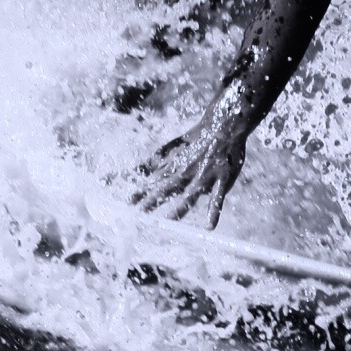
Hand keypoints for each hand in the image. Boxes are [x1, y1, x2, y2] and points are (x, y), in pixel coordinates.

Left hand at [132, 103, 254, 226]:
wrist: (223, 124)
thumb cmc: (198, 138)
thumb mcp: (176, 148)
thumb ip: (163, 162)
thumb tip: (146, 173)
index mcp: (176, 166)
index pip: (154, 181)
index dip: (141, 192)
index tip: (127, 203)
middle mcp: (187, 172)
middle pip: (166, 189)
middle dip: (152, 201)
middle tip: (138, 214)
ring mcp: (204, 176)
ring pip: (189, 196)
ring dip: (177, 210)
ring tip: (167, 222)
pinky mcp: (222, 179)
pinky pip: (218, 198)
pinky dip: (214, 212)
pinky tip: (210, 226)